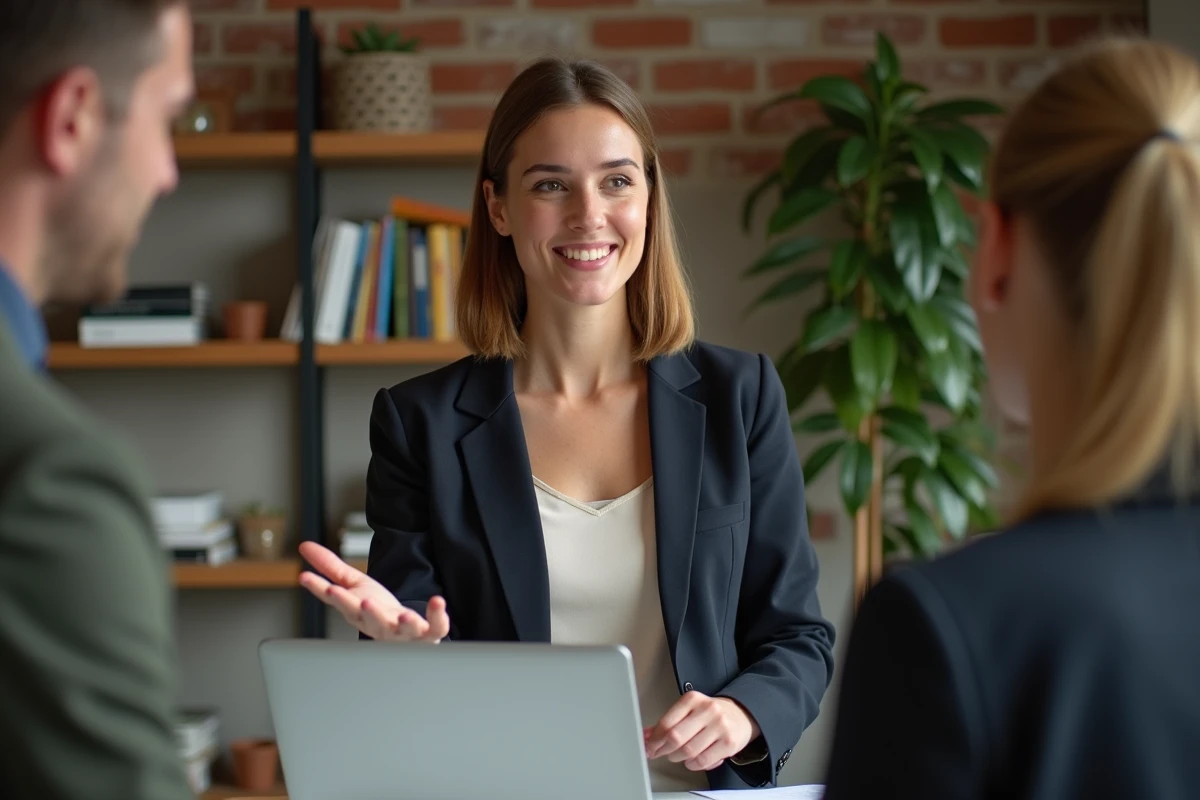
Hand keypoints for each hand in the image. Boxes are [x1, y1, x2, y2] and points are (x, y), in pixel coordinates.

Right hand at [297, 541, 449, 642]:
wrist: (408, 638)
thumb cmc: (379, 612)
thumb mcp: (354, 586)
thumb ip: (330, 567)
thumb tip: (303, 546)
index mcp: (358, 612)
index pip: (338, 601)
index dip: (322, 590)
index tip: (305, 577)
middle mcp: (378, 625)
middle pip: (367, 619)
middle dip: (361, 611)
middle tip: (359, 601)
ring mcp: (403, 632)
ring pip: (400, 629)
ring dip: (400, 622)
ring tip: (401, 616)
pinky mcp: (427, 634)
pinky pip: (435, 627)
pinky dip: (437, 616)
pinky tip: (436, 601)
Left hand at [644, 692, 760, 772]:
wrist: (741, 714)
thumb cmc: (711, 714)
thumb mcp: (689, 710)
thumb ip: (667, 722)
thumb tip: (646, 735)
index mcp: (693, 699)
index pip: (666, 722)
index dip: (654, 739)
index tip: (649, 746)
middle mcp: (707, 710)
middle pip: (676, 738)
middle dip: (663, 750)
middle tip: (659, 753)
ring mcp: (719, 726)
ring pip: (688, 751)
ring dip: (678, 758)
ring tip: (677, 755)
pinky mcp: (729, 743)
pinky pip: (703, 760)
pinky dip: (693, 764)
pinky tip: (691, 760)